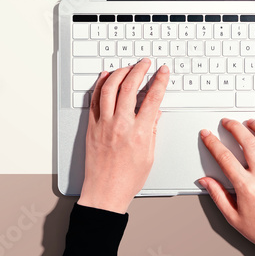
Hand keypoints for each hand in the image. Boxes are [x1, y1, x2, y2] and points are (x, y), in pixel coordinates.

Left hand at [78, 58, 169, 213]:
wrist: (104, 193)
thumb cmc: (127, 180)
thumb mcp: (149, 155)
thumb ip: (153, 131)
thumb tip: (154, 113)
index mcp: (139, 133)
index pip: (152, 98)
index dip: (160, 81)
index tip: (163, 71)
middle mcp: (120, 125)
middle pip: (130, 86)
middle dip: (139, 69)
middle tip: (145, 63)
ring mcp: (103, 124)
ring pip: (109, 88)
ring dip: (120, 72)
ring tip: (127, 67)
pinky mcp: (91, 127)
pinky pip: (94, 99)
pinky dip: (100, 85)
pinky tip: (105, 77)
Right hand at [198, 117, 254, 255]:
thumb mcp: (232, 216)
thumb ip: (217, 194)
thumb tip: (205, 180)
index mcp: (247, 188)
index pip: (225, 158)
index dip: (213, 143)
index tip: (208, 135)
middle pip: (247, 143)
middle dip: (234, 127)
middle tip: (227, 123)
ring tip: (250, 121)